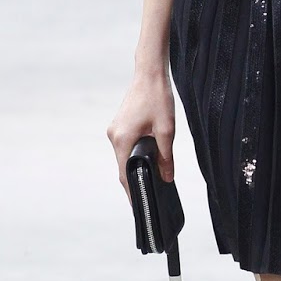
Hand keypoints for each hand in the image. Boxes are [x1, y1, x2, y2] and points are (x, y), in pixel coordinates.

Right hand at [107, 70, 175, 201]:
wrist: (149, 74)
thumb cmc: (158, 98)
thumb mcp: (167, 130)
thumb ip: (166, 156)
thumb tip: (167, 178)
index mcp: (122, 139)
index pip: (124, 174)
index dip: (132, 192)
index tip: (139, 206)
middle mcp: (114, 136)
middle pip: (123, 167)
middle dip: (135, 181)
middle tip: (148, 197)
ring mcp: (114, 130)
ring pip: (124, 156)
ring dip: (135, 168)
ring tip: (150, 181)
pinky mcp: (119, 126)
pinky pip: (125, 147)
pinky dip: (133, 156)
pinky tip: (146, 161)